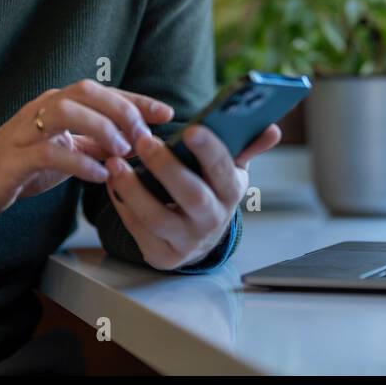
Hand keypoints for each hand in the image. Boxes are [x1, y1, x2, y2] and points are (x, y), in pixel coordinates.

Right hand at [0, 81, 174, 219]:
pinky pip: (49, 151)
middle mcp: (42, 108)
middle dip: (120, 110)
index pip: (102, 91)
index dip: (136, 100)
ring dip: (100, 129)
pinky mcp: (14, 157)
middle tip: (143, 137)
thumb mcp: (67, 149)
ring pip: (65, 111)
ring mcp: (26, 130)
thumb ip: (97, 142)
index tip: (166, 113)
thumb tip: (137, 141)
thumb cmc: (25, 163)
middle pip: (85, 91)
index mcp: (58, 103)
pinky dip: (78, 161)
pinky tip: (99, 174)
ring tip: (122, 153)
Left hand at [104, 123, 281, 269]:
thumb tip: (273, 129)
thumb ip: (248, 146)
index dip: (209, 151)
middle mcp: (212, 220)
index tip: (190, 129)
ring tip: (115, 163)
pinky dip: (122, 205)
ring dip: (133, 189)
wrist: (200, 238)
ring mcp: (187, 241)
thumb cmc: (212, 190)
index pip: (223, 170)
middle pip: (191, 195)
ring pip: (157, 217)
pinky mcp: (163, 255)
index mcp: (232, 192)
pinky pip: (138, 231)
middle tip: (143, 141)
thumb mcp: (231, 170)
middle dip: (166, 167)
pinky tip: (112, 183)